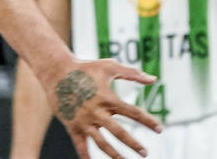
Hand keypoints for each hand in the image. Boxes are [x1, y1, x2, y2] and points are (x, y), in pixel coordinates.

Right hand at [43, 60, 163, 158]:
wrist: (56, 71)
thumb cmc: (86, 67)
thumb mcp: (109, 67)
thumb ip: (132, 73)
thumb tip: (153, 79)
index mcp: (108, 98)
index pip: (133, 112)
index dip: (148, 121)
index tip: (160, 129)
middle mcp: (97, 112)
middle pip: (119, 132)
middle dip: (134, 144)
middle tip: (145, 153)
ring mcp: (84, 121)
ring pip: (101, 143)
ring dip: (115, 155)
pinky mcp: (73, 126)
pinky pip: (80, 146)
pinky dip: (86, 157)